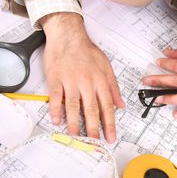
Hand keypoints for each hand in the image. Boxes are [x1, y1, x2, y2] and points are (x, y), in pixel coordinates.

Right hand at [40, 12, 124, 142]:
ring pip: (73, 105)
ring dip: (74, 123)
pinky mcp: (56, 78)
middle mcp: (86, 81)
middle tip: (94, 142)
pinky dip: (56, 109)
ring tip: (76, 136)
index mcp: (100, 80)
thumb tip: (120, 105)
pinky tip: (57, 120)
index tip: (110, 136)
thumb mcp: (106, 66)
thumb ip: (113, 87)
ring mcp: (70, 80)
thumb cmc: (86, 51)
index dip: (110, 124)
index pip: (107, 106)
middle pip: (91, 109)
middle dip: (94, 128)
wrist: (68, 35)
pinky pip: (55, 96)